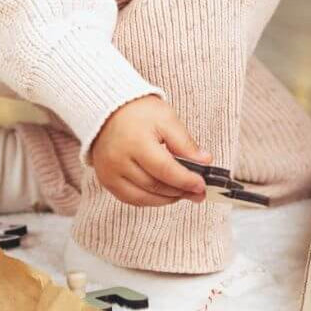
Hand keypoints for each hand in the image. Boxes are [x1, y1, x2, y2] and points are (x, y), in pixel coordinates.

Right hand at [88, 95, 211, 207]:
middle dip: (180, 191)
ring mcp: (110, 173)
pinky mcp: (106, 180)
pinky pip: (130, 199)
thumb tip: (204, 161)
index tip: (201, 185)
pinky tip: (164, 194)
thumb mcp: (167, 119)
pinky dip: (150, 200)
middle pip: (154, 186)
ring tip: (184, 193)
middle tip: (198, 192)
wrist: (108, 111)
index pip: (165, 169)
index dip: (186, 180)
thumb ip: (185, 142)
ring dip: (167, 199)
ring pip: (143, 197)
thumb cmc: (138, 112)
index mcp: (136, 142)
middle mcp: (119, 161)